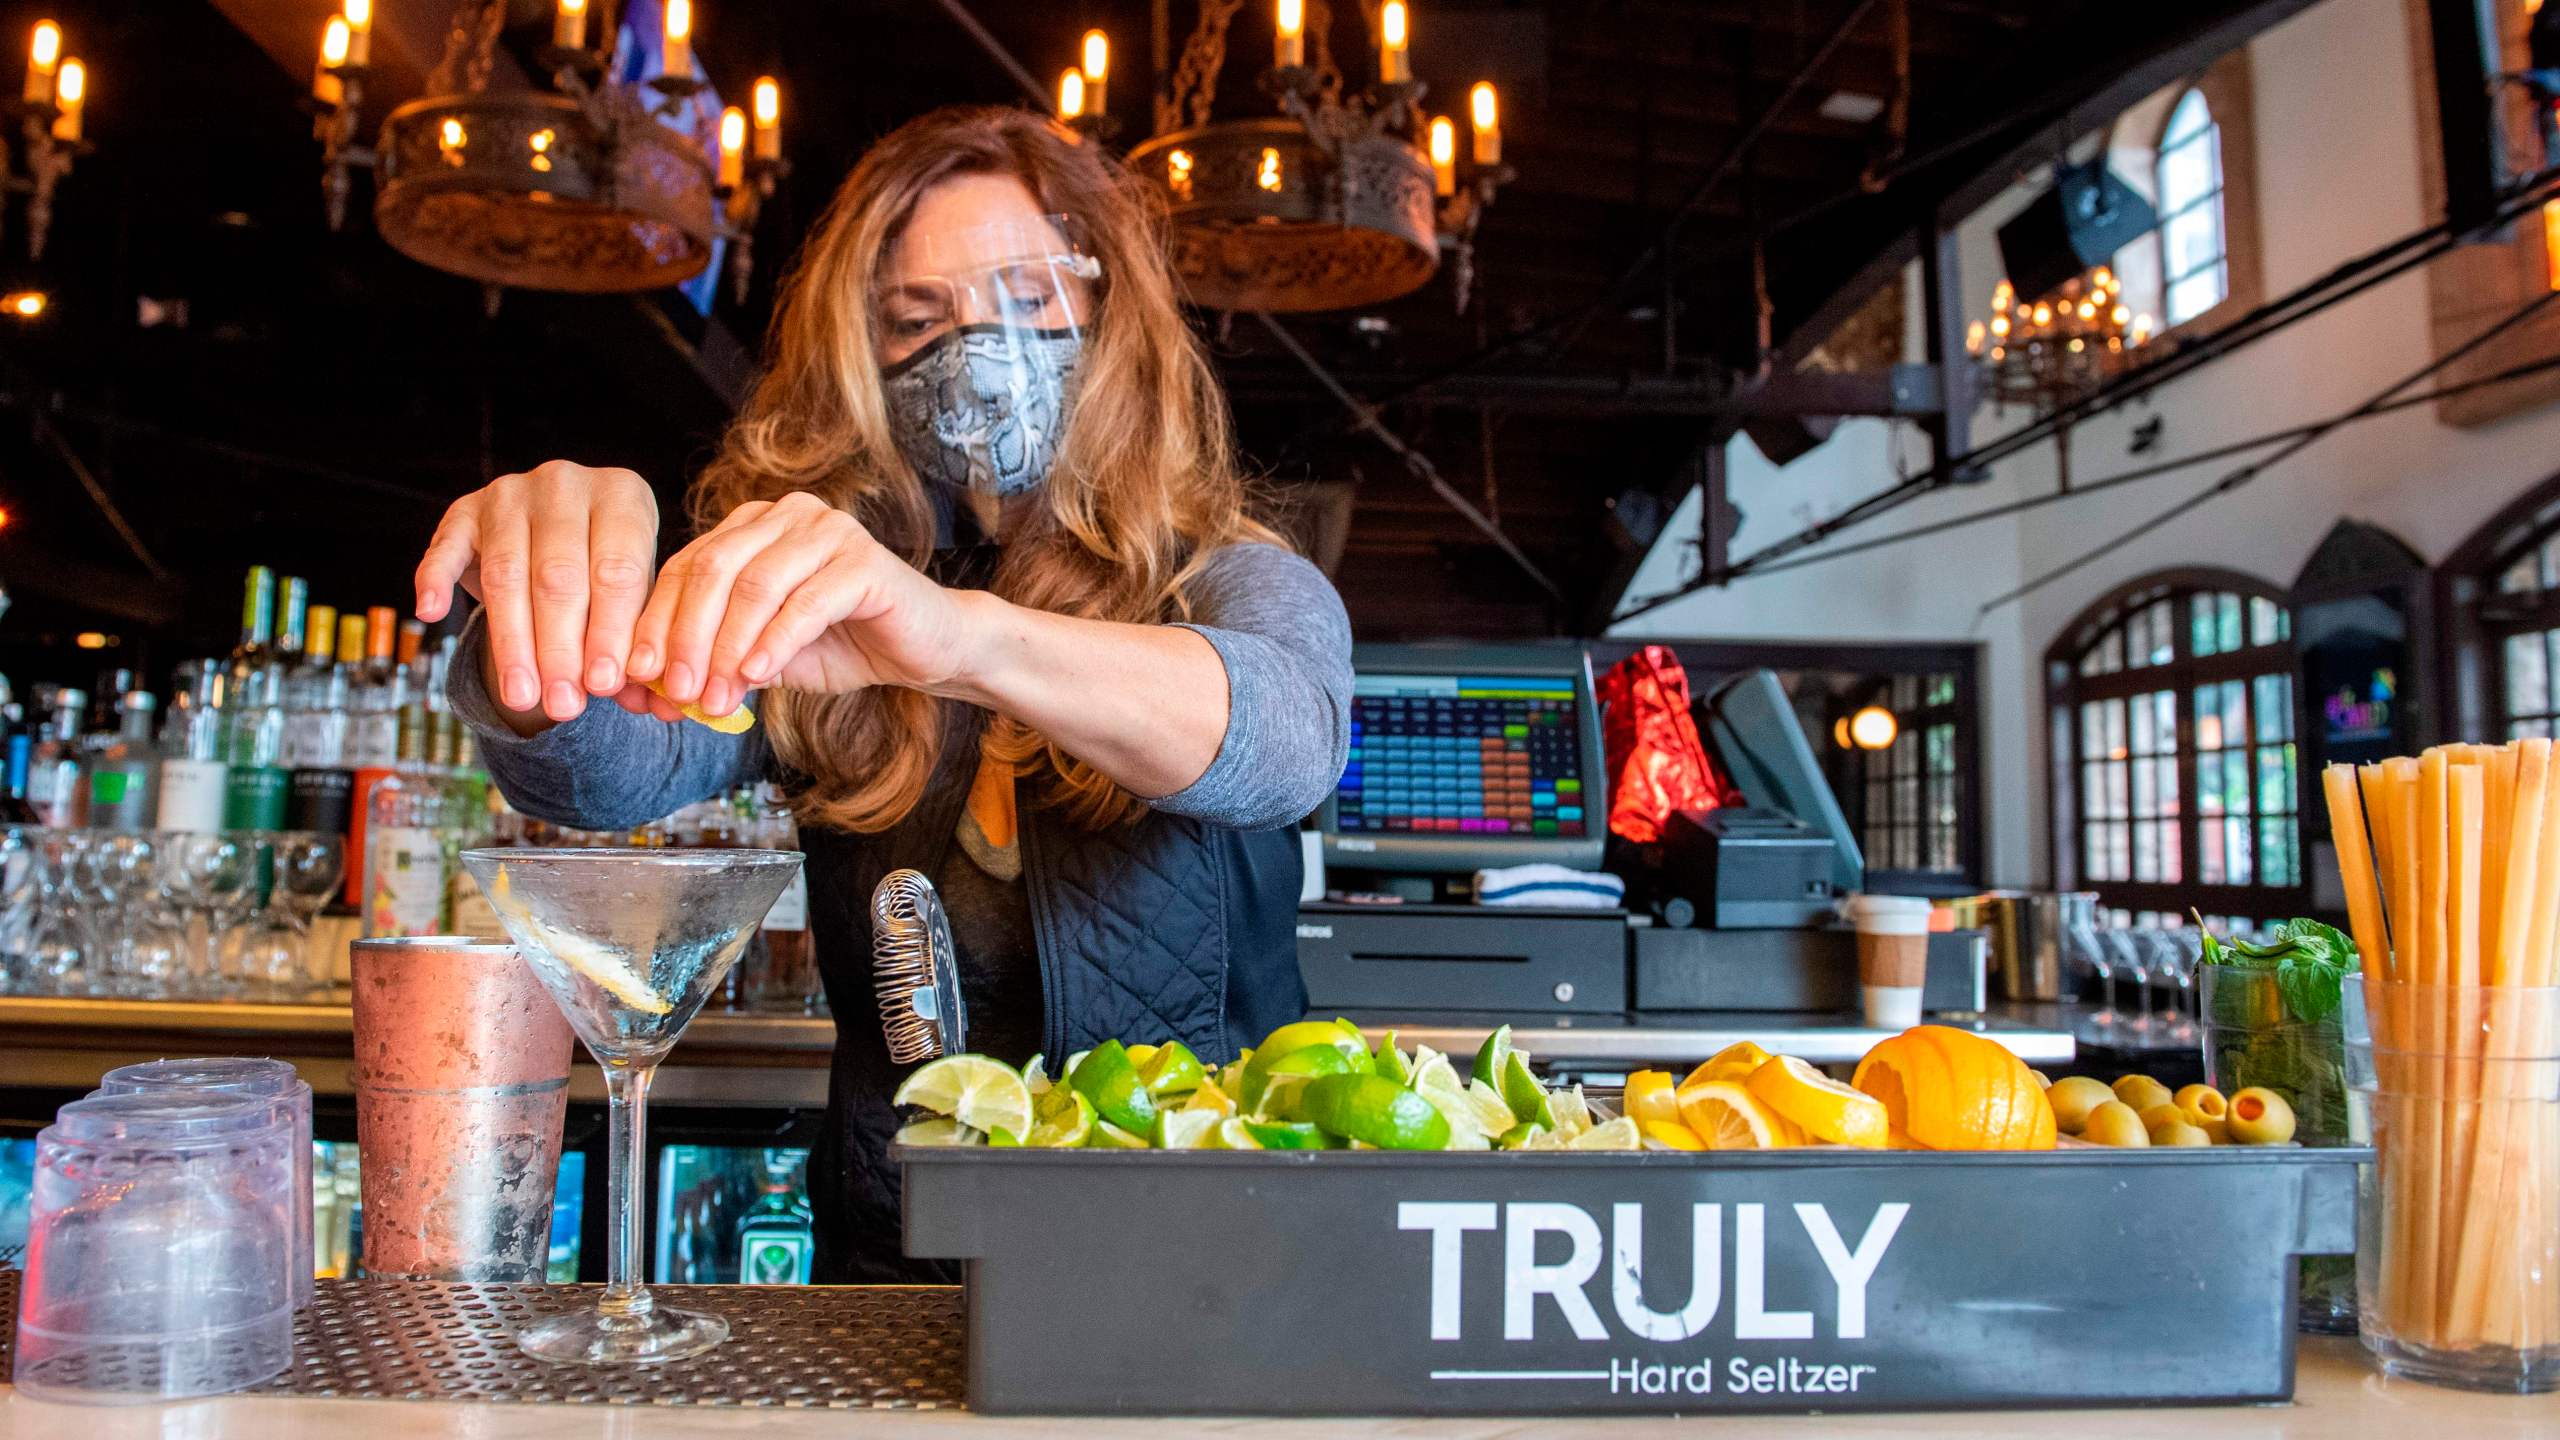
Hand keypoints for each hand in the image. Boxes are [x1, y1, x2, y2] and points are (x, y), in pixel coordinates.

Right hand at [413, 461, 660, 724]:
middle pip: (558, 576)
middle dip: (559, 649)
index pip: (617, 571)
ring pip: (507, 573)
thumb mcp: (635, 591)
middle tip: (564, 705)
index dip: (609, 633)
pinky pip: (445, 547)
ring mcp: (510, 492)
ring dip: (512, 642)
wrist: (563, 526)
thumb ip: (631, 634)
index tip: (603, 685)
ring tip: (522, 698)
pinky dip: (436, 580)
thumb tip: (622, 691)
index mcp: (622, 496)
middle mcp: (565, 484)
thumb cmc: (608, 568)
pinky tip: (432, 615)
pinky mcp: (464, 509)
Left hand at [622, 491, 977, 718]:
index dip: (656, 621)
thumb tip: (660, 687)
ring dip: (727, 648)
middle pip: (713, 569)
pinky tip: (757, 678)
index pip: (686, 567)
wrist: (927, 648)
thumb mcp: (765, 655)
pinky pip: (805, 604)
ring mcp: (829, 530)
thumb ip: (718, 659)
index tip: (636, 674)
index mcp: (753, 525)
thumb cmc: (844, 645)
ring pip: (755, 586)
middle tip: (674, 690)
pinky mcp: (864, 561)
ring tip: (713, 697)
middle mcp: (787, 515)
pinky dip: (774, 644)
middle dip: (685, 635)